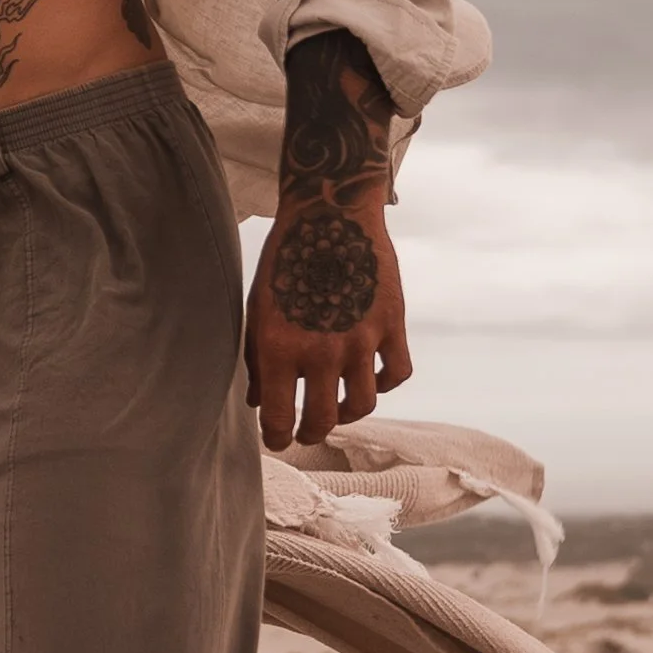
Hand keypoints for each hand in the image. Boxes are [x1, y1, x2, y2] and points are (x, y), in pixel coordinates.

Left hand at [246, 196, 412, 452]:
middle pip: (321, 420)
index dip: (276, 439)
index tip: (276, 441)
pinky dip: (383, 382)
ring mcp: (360, 338)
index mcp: (278, 345)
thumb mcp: (258, 307)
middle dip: (310, 434)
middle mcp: (320, 349)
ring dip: (346, 414)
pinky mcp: (391, 323)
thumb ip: (257, 358)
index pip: (278, 418)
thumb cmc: (285, 259)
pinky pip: (395, 374)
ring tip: (336, 407)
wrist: (330, 211)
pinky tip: (369, 376)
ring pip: (361, 406)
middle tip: (305, 431)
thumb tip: (258, 403)